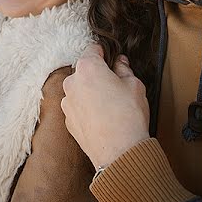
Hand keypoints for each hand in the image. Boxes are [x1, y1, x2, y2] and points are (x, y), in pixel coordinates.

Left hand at [61, 44, 150, 168]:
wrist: (120, 152)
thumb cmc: (128, 116)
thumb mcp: (134, 85)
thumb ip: (124, 69)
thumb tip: (120, 63)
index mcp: (87, 68)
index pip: (92, 49)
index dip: (104, 53)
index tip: (110, 59)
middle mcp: (72, 83)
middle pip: (84, 71)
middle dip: (97, 75)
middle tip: (115, 86)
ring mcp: (67, 103)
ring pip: (79, 91)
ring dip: (90, 93)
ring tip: (110, 106)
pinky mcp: (68, 121)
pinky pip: (77, 108)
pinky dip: (87, 110)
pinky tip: (102, 118)